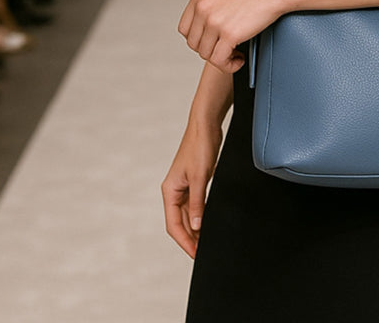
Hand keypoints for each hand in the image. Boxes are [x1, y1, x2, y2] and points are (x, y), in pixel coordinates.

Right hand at [161, 121, 220, 258]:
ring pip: (188, 214)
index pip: (173, 224)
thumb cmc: (199, 146)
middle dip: (190, 238)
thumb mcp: (199, 177)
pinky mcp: (195, 181)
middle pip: (180, 222)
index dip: (184, 241)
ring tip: (206, 241)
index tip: (195, 254)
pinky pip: (196, 204)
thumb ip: (197, 203)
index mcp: (170, 191)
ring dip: (196, 228)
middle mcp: (174, 191)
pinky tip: (208, 222)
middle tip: (203, 251)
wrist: (206, 125)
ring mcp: (184, 186)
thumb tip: (196, 226)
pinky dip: (201, 215)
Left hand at [178, 0, 285, 73]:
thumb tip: (205, 30)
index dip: (199, 39)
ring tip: (236, 54)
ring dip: (221, 58)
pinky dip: (229, 65)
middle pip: (194, 44)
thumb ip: (210, 7)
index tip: (212, 42)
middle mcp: (203, 7)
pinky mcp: (229, 34)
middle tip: (227, 48)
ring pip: (206, 54)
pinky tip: (240, 59)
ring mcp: (214, 21)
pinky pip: (219, 61)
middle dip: (210, 50)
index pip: (185, 29)